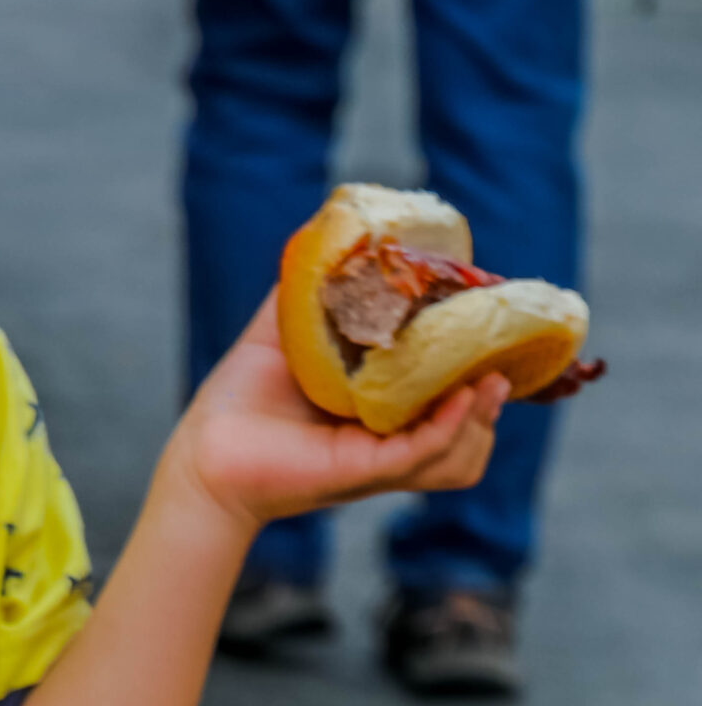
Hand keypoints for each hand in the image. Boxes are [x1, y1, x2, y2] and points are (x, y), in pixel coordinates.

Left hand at [161, 292, 505, 532]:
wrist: (203, 447)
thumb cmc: (241, 398)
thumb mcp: (284, 335)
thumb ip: (309, 293)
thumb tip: (329, 235)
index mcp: (384, 412)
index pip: (452, 398)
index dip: (481, 370)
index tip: (497, 331)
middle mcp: (391, 440)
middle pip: (470, 430)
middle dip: (493, 399)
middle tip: (503, 360)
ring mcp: (382, 459)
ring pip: (460, 452)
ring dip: (481, 418)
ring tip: (490, 382)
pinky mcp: (363, 470)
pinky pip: (424, 454)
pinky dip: (449, 427)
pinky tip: (460, 398)